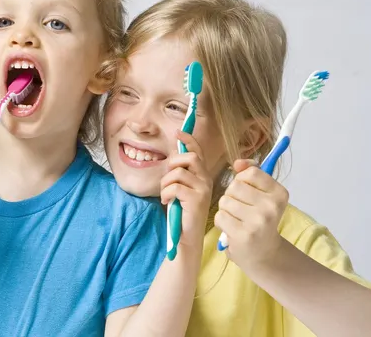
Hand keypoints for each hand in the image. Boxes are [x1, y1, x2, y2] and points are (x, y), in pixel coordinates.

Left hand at [160, 131, 212, 249]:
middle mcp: (206, 180)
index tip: (178, 132)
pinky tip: (167, 202)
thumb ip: (180, 174)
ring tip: (165, 195)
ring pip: (178, 172)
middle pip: (189, 157)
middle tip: (167, 179)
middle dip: (172, 164)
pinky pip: (174, 186)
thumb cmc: (181, 213)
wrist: (186, 237)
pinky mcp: (196, 199)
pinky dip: (165, 193)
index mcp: (202, 176)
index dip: (189, 140)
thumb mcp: (180, 189)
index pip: (198, 152)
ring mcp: (203, 189)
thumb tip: (172, 156)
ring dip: (165, 183)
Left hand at [215, 159, 288, 270]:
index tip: (247, 192)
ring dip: (225, 210)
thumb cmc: (259, 220)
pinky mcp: (243, 235)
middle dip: (232, 196)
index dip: (242, 180)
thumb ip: (250, 174)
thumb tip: (238, 162)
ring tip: (236, 220)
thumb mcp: (262, 195)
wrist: (264, 254)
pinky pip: (220, 216)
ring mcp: (258, 221)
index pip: (251, 173)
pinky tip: (232, 229)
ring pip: (225, 201)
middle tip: (241, 210)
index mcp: (280, 194)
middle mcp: (272, 207)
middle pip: (234, 186)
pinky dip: (221, 222)